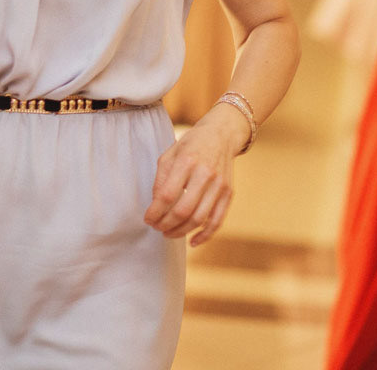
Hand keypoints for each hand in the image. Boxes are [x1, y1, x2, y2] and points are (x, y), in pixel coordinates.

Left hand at [144, 105, 244, 246]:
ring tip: (168, 233)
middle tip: (156, 227)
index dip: (155, 211)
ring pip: (199, 218)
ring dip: (181, 231)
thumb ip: (161, 178)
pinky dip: (205, 235)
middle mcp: (205, 173)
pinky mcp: (229, 193)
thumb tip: (155, 206)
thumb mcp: (170, 154)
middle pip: (183, 210)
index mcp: (187, 161)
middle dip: (166, 224)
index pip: (167, 194)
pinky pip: (217, 220)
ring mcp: (219, 185)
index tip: (147, 219)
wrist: (222, 135)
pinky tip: (192, 242)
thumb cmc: (191, 145)